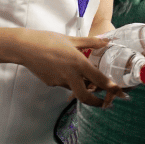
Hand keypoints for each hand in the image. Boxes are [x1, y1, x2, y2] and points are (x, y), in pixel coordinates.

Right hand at [12, 29, 126, 107]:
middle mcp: (70, 75)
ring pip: (75, 89)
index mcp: (79, 63)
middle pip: (86, 96)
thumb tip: (107, 41)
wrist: (25, 47)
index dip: (111, 88)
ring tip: (87, 81)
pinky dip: (70, 81)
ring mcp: (59, 81)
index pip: (99, 79)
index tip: (119, 93)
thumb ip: (91, 42)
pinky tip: (66, 71)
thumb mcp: (73, 40)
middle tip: (105, 103)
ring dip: (83, 88)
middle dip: (97, 103)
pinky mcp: (50, 83)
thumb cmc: (49, 40)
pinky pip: (64, 84)